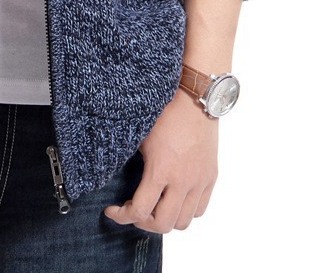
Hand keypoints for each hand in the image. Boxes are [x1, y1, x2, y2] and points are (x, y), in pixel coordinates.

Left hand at [103, 87, 218, 232]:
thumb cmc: (165, 111)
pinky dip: (185, 211)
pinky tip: (173, 198)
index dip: (121, 216)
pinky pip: (200, 209)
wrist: (195, 98)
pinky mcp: (211, 177)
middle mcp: (183, 181)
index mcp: (161, 169)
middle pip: (163, 224)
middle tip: (133, 210)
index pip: (139, 210)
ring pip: (184, 222)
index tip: (112, 210)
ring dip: (166, 219)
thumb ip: (130, 161)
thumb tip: (114, 177)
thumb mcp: (140, 136)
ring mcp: (200, 181)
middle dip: (143, 222)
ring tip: (154, 205)